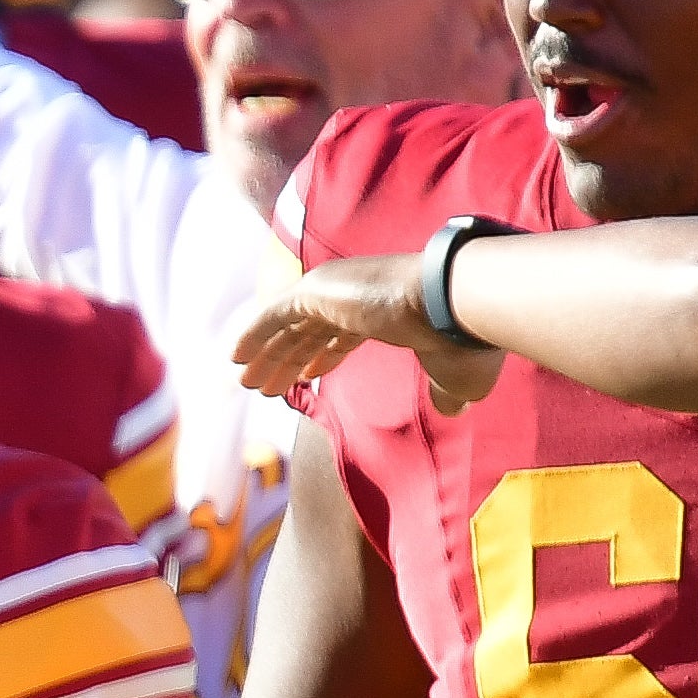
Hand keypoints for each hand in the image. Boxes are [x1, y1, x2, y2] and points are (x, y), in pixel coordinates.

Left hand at [232, 253, 508, 412]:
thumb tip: (453, 409)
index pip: (343, 334)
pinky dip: (251, 334)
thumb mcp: (455, 375)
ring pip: (287, 326)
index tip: (306, 377)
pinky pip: (270, 314)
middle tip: (264, 387)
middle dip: (286, 359)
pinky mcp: (315, 288)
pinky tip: (234, 356)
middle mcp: (356, 296)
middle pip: (309, 332)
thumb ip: (446, 391)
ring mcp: (334, 289)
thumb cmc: (463, 338)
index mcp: (386, 312)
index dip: (321, 355)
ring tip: (246, 382)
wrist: (456, 303)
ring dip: (265, 354)